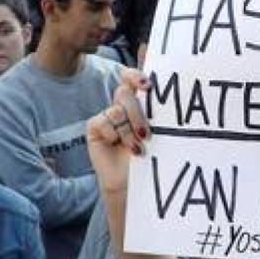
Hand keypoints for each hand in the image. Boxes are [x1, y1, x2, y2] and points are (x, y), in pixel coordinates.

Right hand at [86, 68, 150, 196]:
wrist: (136, 181)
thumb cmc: (152, 156)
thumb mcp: (158, 132)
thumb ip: (157, 113)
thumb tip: (164, 95)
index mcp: (138, 102)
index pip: (132, 79)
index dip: (136, 76)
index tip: (147, 85)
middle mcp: (121, 106)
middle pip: (124, 94)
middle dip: (138, 114)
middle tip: (146, 135)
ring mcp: (107, 116)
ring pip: (116, 110)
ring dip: (129, 131)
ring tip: (137, 148)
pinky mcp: (95, 127)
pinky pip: (103, 122)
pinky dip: (115, 135)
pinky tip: (118, 146)